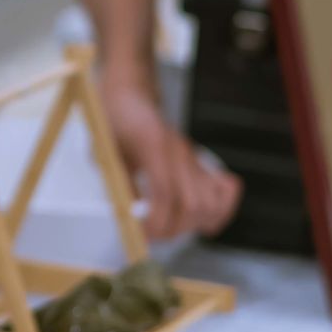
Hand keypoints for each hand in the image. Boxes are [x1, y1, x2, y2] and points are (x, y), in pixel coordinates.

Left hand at [100, 74, 241, 242]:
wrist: (130, 96)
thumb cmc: (113, 123)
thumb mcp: (105, 152)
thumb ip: (119, 184)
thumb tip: (133, 219)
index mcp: (153, 145)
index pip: (165, 193)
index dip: (156, 221)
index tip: (143, 234)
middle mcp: (179, 152)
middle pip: (192, 204)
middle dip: (172, 229)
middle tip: (152, 234)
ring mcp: (193, 157)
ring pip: (211, 202)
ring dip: (193, 225)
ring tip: (170, 228)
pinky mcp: (199, 162)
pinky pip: (226, 189)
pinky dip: (220, 210)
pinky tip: (201, 221)